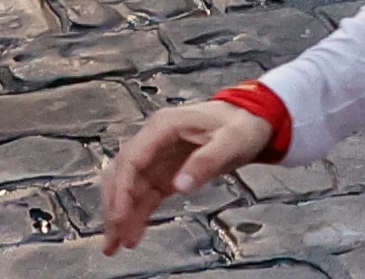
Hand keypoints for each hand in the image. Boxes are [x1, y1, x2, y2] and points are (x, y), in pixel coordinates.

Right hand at [99, 102, 275, 252]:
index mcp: (163, 127)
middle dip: (114, 206)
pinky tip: (132, 234)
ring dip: (121, 215)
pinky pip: (145, 195)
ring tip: (116, 244)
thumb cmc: (240, 124)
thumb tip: (179, 185)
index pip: (131, 160)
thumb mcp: (230, 141)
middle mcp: (154, 141)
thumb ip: (205, 162)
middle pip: (122, 175)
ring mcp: (158, 158)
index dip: (121, 190)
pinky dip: (137, 214)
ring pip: (130, 188)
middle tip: (112, 236)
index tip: (118, 216)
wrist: (252, 119)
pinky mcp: (165, 172)